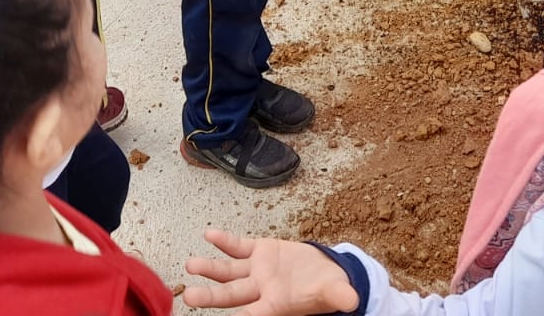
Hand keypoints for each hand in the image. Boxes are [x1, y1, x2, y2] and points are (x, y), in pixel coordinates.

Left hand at [184, 228, 359, 314]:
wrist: (325, 272)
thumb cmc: (327, 288)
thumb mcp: (335, 292)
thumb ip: (339, 296)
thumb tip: (353, 300)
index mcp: (276, 305)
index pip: (252, 315)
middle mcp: (261, 290)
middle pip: (232, 295)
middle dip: (211, 298)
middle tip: (190, 298)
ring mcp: (257, 271)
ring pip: (228, 272)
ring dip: (210, 268)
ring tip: (191, 265)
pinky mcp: (259, 252)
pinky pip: (238, 247)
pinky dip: (224, 241)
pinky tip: (209, 235)